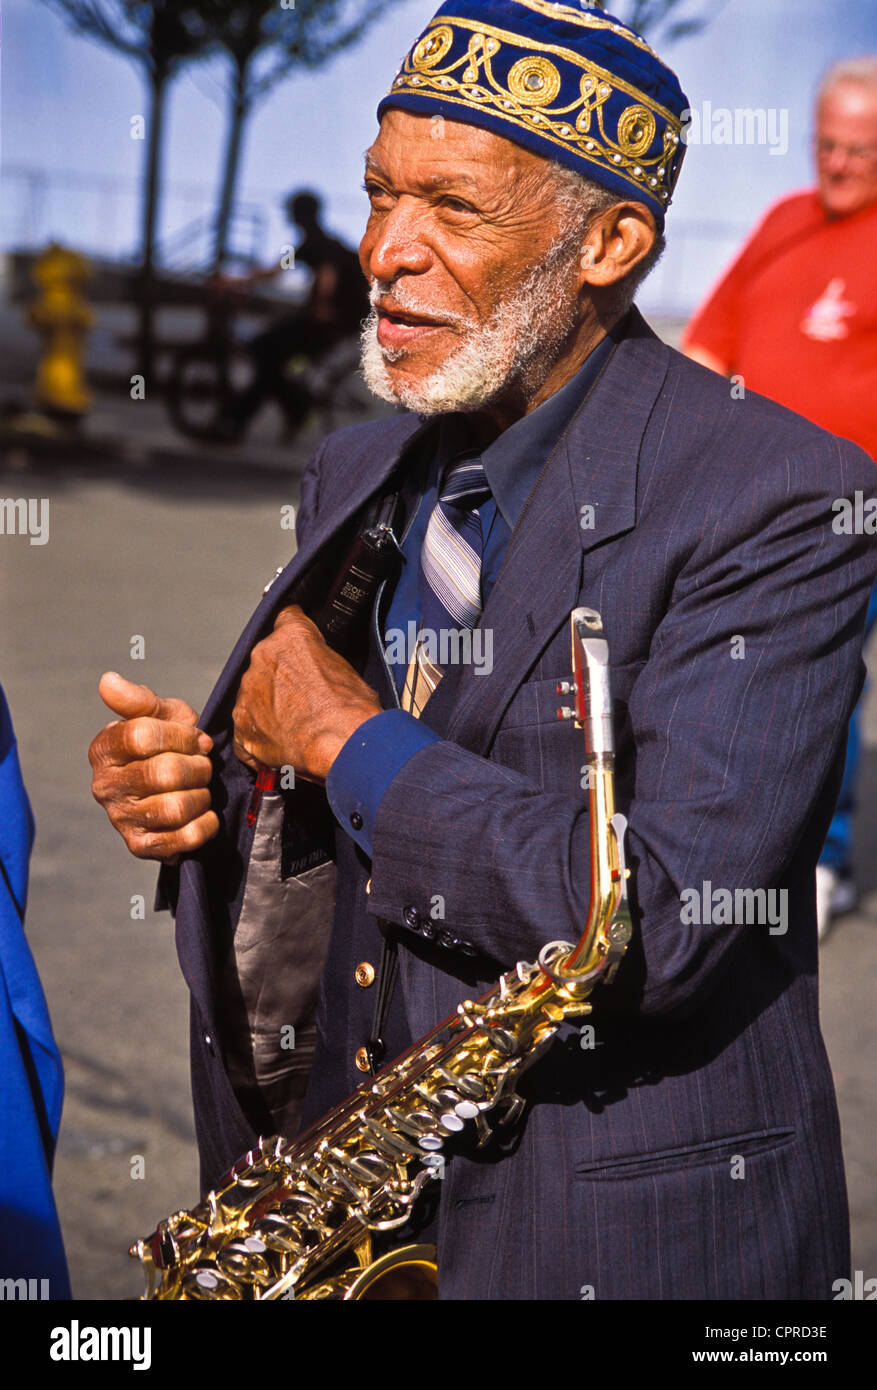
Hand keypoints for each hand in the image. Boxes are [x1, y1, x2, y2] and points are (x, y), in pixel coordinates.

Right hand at [89, 673, 218, 863]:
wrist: (177, 787)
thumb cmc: (169, 744)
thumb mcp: (160, 714)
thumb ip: (138, 699)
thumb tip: (108, 681)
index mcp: (105, 748)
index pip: (144, 736)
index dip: (182, 736)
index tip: (198, 739)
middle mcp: (105, 786)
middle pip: (164, 773)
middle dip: (198, 767)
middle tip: (204, 765)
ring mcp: (120, 819)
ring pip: (176, 807)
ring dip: (203, 796)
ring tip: (201, 788)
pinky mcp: (140, 846)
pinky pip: (184, 838)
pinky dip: (205, 825)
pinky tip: (204, 814)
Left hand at [232, 605, 382, 782]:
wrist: (341, 743)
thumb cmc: (351, 708)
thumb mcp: (347, 668)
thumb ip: (322, 660)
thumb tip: (321, 672)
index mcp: (291, 636)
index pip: (286, 620)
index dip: (295, 639)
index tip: (300, 651)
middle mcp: (262, 658)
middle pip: (266, 662)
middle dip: (280, 678)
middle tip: (303, 698)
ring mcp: (247, 692)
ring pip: (253, 694)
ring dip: (267, 706)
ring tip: (294, 725)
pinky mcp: (241, 725)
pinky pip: (246, 727)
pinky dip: (260, 735)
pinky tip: (281, 744)